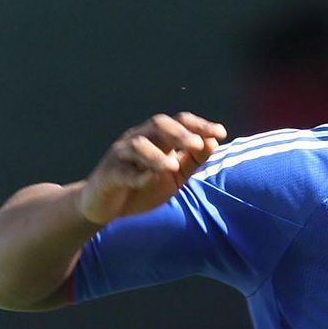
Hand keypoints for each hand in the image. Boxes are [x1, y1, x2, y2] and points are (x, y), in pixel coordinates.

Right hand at [77, 112, 224, 225]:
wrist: (107, 206)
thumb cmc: (143, 184)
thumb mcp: (176, 175)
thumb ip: (193, 159)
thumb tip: (213, 142)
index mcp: (157, 139)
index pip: (179, 122)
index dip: (199, 125)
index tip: (220, 133)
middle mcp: (138, 140)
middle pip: (157, 125)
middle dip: (179, 133)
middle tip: (197, 144)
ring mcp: (121, 156)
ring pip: (137, 145)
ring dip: (156, 155)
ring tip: (173, 166)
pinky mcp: (108, 175)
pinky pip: (122, 172)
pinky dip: (137, 175)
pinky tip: (150, 179)